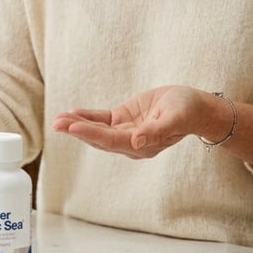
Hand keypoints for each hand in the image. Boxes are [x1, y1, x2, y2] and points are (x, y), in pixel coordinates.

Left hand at [52, 85, 206, 158]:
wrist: (195, 106)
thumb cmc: (188, 111)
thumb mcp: (176, 117)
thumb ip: (157, 131)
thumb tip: (137, 143)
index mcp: (143, 145)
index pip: (111, 141)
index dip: (91, 134)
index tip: (73, 127)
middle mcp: (131, 142)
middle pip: (99, 138)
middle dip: (77, 130)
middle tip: (56, 124)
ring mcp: (126, 131)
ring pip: (97, 129)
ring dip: (77, 124)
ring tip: (57, 120)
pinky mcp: (124, 119)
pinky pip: (102, 119)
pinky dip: (87, 116)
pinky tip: (72, 113)